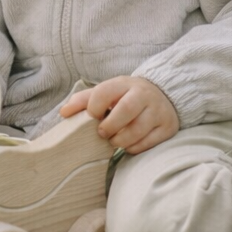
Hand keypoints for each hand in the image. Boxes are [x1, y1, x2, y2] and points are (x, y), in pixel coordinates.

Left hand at [60, 76, 179, 153]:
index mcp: (124, 84)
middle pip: (125, 110)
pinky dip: (133, 147)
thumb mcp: (106, 93)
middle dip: (109, 126)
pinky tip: (128, 144)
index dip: (93, 108)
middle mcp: (144, 95)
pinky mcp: (167, 127)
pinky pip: (148, 143)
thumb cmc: (125, 97)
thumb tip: (63, 113)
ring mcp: (159, 111)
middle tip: (102, 133)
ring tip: (113, 141)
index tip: (92, 118)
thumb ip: (83, 101)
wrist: (162, 96)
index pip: (104, 92)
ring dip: (120, 140)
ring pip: (137, 130)